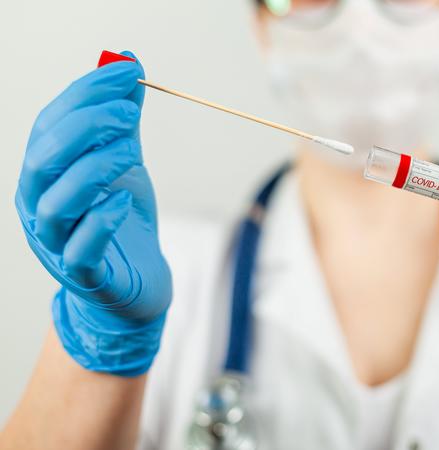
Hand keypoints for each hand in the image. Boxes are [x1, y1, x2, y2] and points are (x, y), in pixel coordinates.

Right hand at [15, 52, 171, 375]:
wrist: (138, 280)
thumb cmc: (122, 219)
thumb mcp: (125, 162)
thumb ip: (122, 121)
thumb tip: (126, 63)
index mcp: (45, 175)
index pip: (51, 125)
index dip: (86, 93)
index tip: (129, 71)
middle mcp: (41, 207)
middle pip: (44, 160)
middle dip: (86, 128)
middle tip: (130, 114)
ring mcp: (57, 244)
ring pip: (56, 204)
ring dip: (94, 170)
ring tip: (132, 153)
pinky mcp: (85, 276)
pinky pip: (80, 252)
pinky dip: (98, 223)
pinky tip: (121, 203)